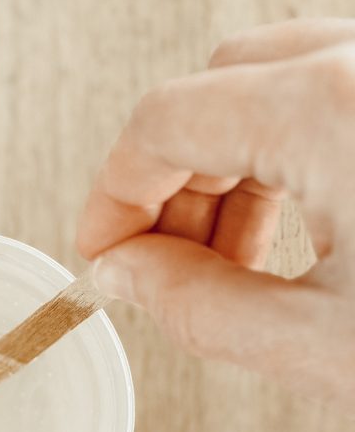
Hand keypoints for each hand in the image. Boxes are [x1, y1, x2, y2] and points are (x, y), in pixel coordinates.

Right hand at [77, 17, 354, 406]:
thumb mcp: (326, 346)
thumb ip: (201, 307)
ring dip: (232, 169)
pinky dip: (293, 153)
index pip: (168, 121)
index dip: (114, 193)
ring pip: (279, 84)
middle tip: (161, 265)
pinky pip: (333, 95)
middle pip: (221, 89)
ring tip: (232, 261)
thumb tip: (128, 275)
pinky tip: (295, 227)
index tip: (101, 250)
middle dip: (175, 183)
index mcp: (335, 110)